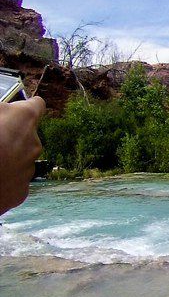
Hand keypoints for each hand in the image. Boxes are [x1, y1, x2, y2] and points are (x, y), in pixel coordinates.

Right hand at [0, 96, 45, 214]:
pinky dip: (3, 179)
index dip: (25, 106)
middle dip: (10, 135)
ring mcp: (29, 169)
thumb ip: (1, 111)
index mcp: (23, 120)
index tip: (16, 110)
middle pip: (26, 135)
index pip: (36, 106)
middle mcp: (33, 144)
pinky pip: (14, 180)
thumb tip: (4, 109)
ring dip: (6, 158)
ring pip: (20, 158)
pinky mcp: (22, 191)